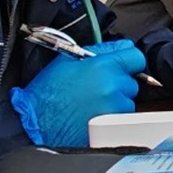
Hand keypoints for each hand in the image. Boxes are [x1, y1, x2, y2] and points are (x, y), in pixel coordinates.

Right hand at [10, 40, 142, 146]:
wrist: (35, 124)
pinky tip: (93, 115)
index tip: (122, 65)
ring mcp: (115, 109)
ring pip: (128, 100)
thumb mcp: (68, 60)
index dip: (130, 60)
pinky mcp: (113, 126)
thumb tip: (122, 46)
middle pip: (132, 81)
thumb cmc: (47, 93)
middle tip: (97, 87)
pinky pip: (122, 117)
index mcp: (103, 67)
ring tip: (91, 103)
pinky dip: (112, 116)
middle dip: (119, 83)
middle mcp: (113, 87)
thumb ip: (100, 50)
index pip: (136, 57)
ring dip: (116, 100)